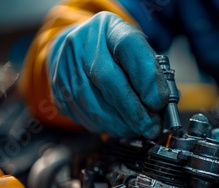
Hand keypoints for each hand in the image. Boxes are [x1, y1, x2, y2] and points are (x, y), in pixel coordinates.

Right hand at [47, 12, 168, 138]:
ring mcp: (64, 66)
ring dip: (121, 124)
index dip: (146, 78)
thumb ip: (150, 71)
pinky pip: (83, 115)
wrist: (78, 47)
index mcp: (108, 27)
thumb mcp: (137, 50)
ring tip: (138, 129)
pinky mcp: (58, 90)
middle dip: (134, 111)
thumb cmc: (113, 51)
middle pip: (108, 80)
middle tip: (151, 127)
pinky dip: (105, 126)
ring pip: (93, 104)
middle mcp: (81, 43)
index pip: (128, 47)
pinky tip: (118, 126)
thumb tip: (159, 104)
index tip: (160, 102)